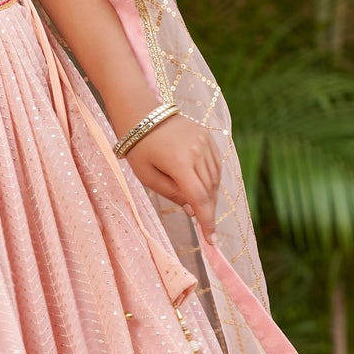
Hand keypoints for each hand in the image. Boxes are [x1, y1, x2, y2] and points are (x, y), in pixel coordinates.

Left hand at [122, 114, 220, 237]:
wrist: (142, 113)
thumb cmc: (138, 147)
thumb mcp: (147, 176)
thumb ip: (171, 194)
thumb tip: (192, 209)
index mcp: (180, 162)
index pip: (199, 198)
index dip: (207, 221)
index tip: (211, 240)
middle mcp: (197, 151)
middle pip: (210, 190)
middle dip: (207, 210)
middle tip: (202, 226)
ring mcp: (205, 142)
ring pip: (215, 178)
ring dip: (210, 195)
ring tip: (200, 206)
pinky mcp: (207, 136)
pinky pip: (215, 164)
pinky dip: (212, 179)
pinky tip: (203, 187)